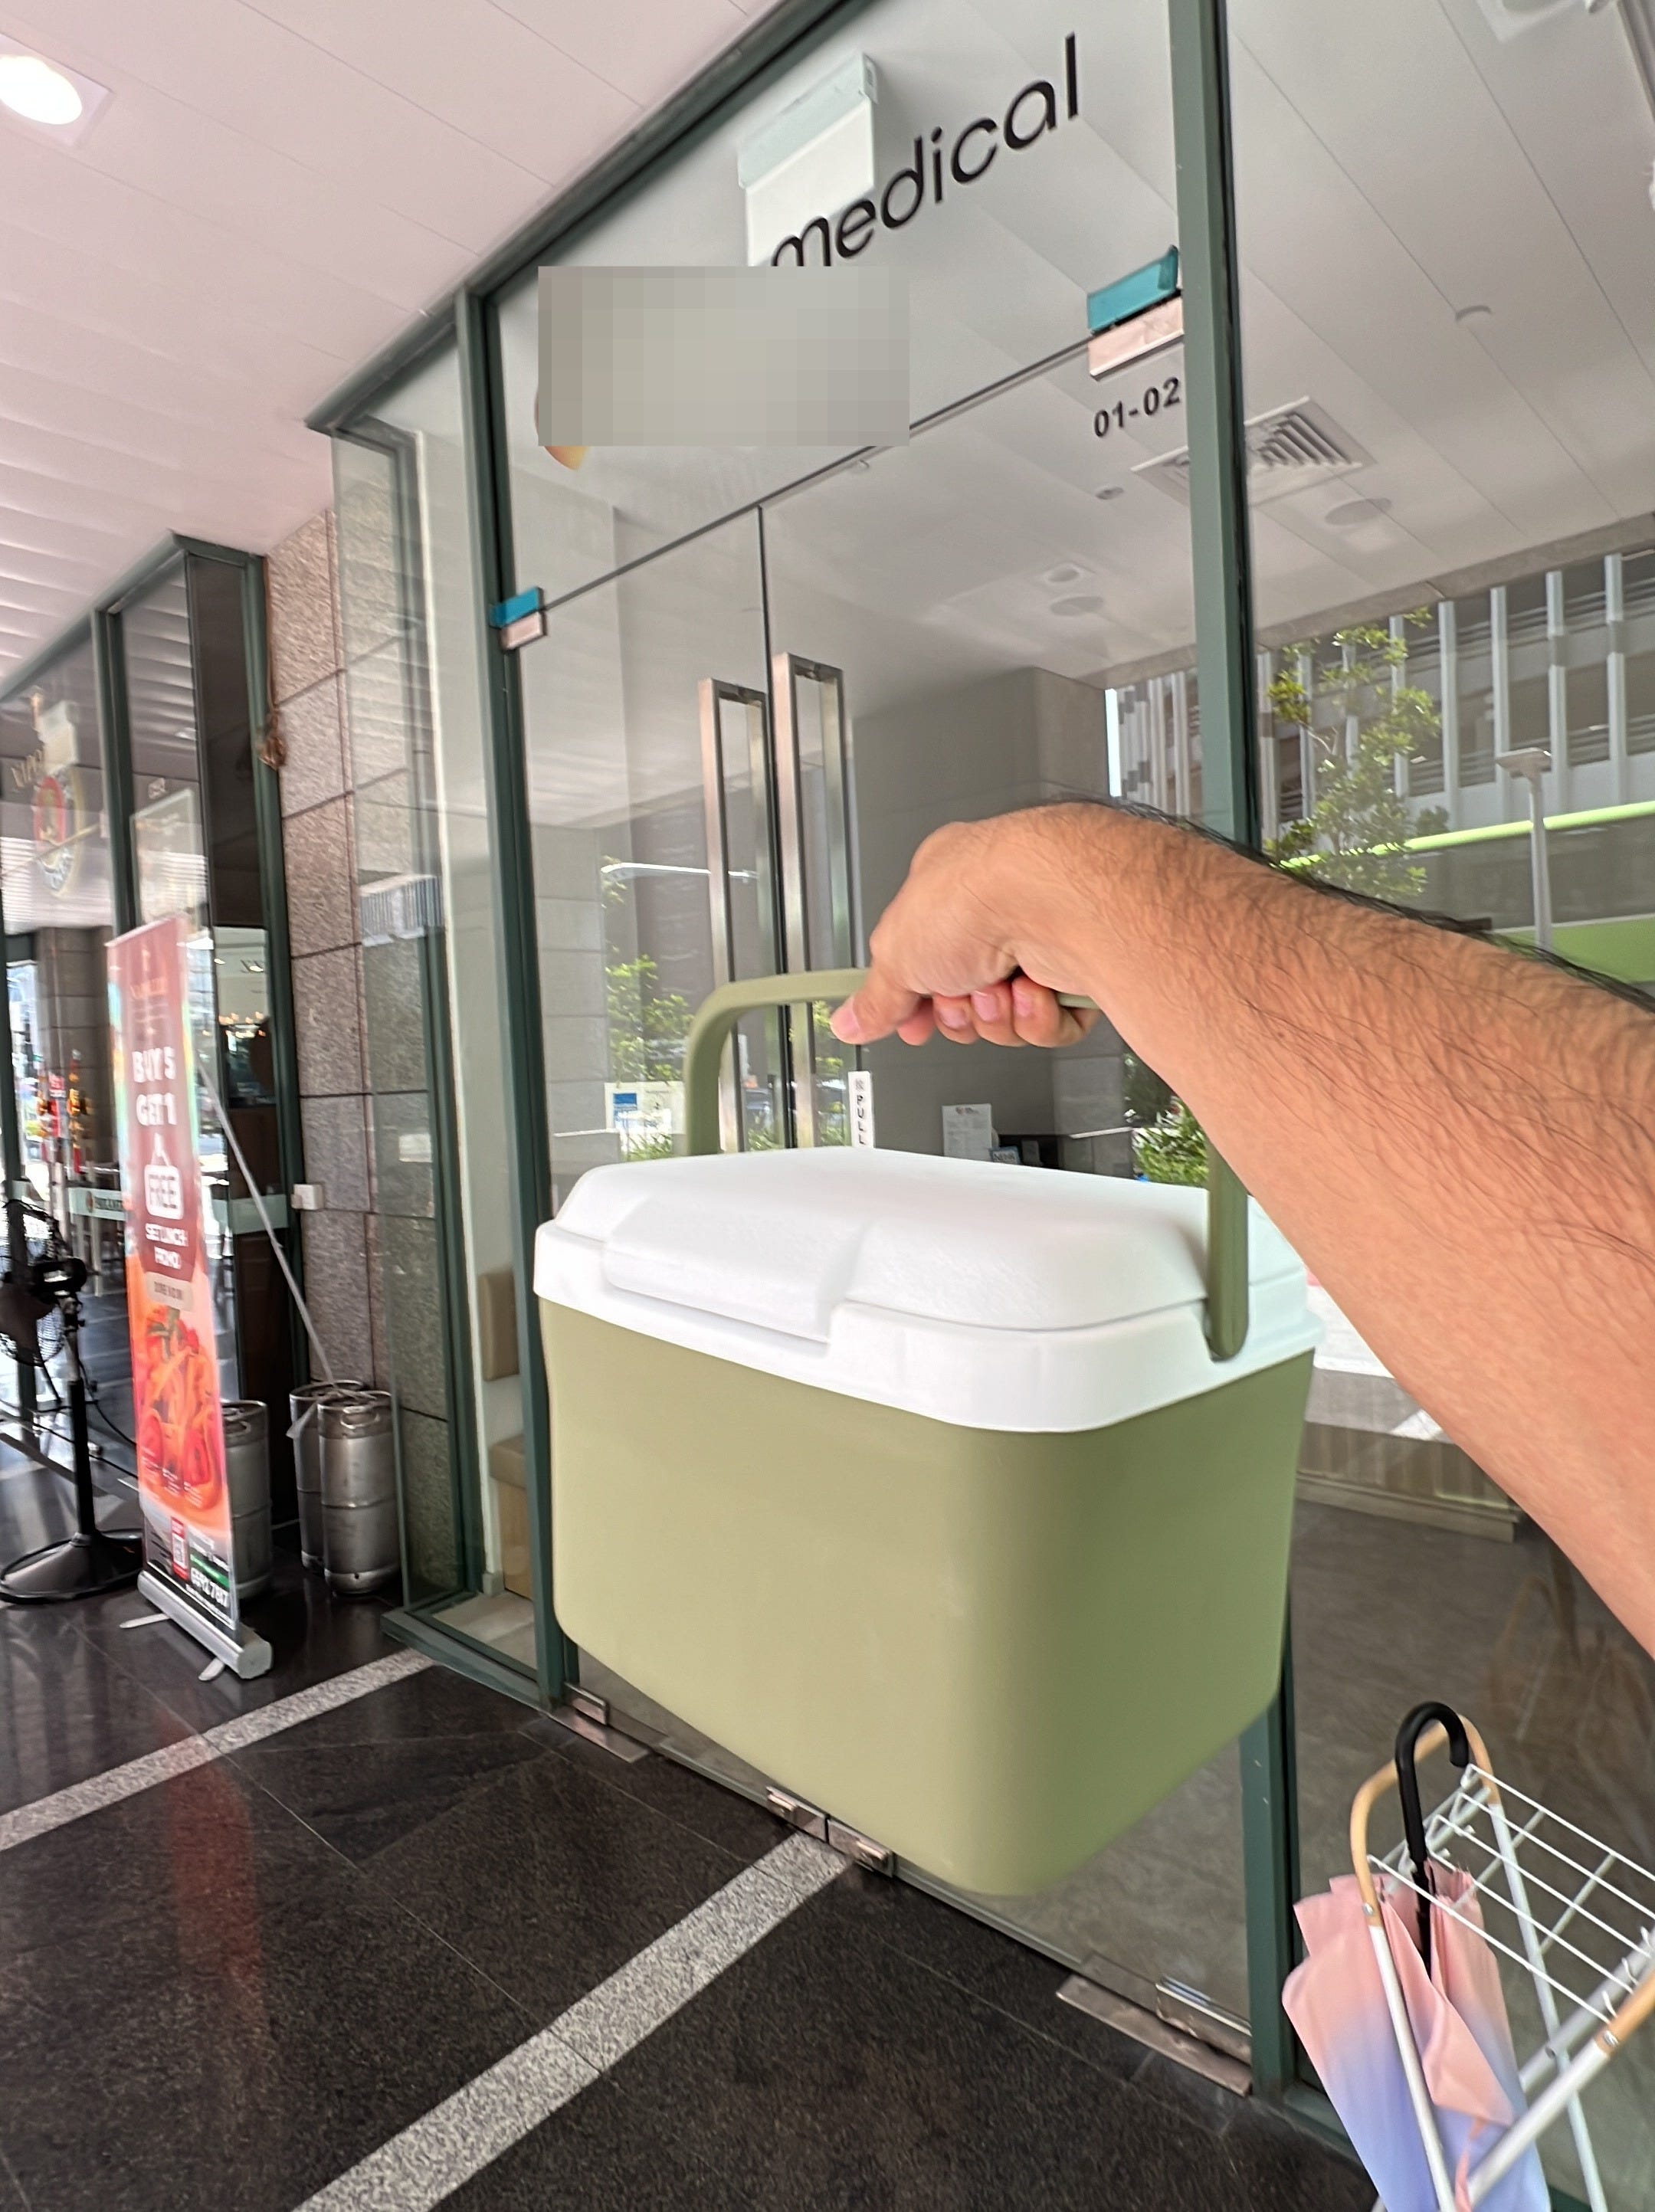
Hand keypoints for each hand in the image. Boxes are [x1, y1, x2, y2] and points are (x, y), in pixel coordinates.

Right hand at [829, 813, 1099, 1049]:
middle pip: (964, 1000)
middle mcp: (994, 914)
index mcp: (945, 892)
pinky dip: (1036, 1018)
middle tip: (957, 996)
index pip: (922, 961)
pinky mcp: (1074, 972)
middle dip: (958, 1012)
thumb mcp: (896, 954)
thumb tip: (851, 1021)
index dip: (915, 1001)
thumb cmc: (978, 898)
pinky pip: (1048, 1026)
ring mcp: (1037, 942)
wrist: (1051, 901)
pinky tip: (1031, 992)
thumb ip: (875, 998)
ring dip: (996, 1016)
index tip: (910, 1022)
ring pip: (1006, 1019)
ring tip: (997, 989)